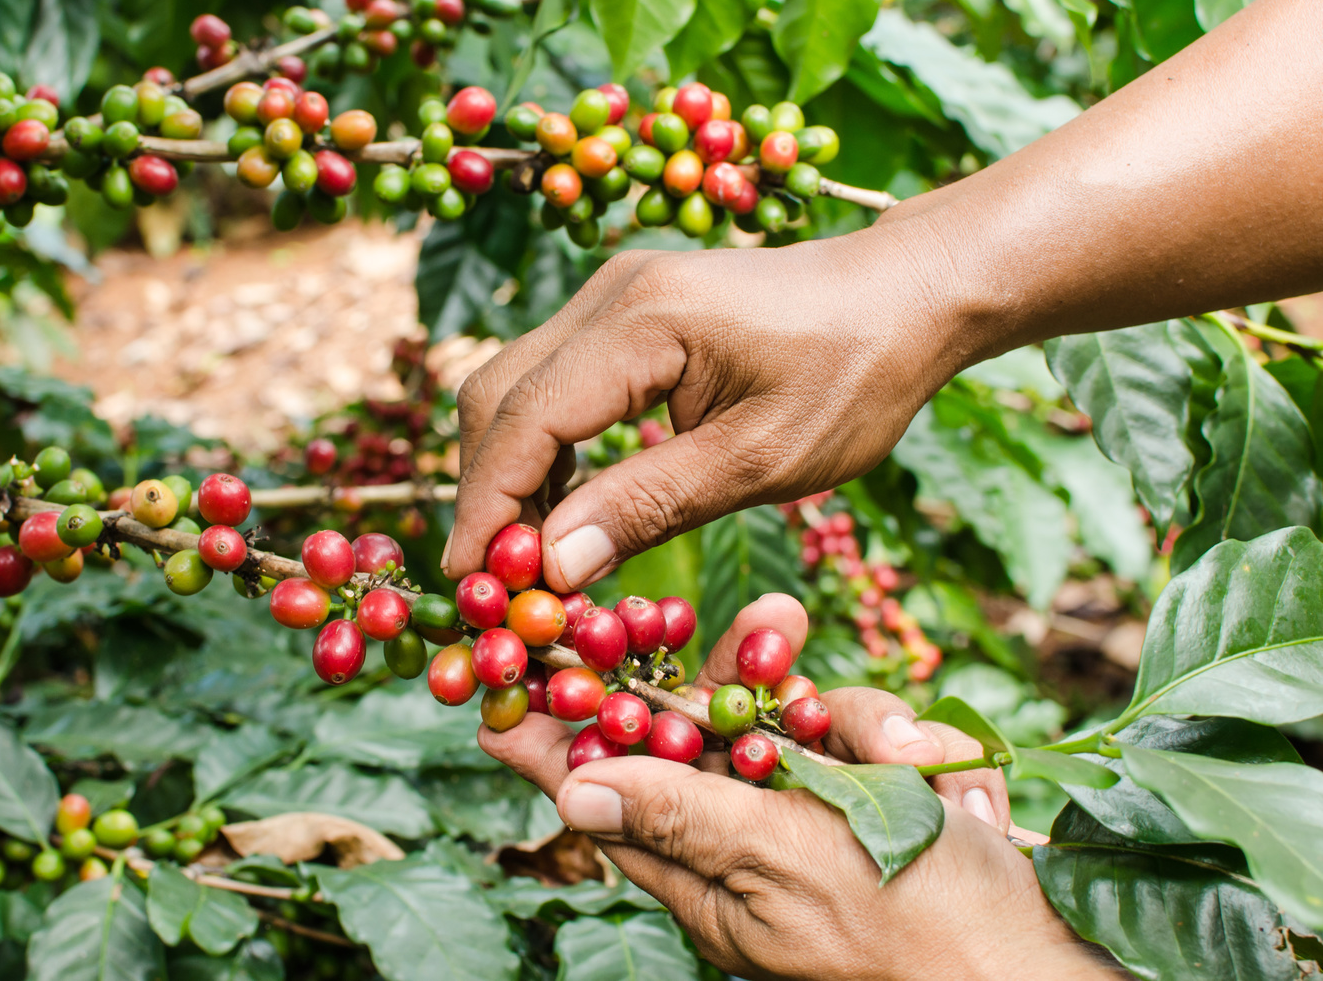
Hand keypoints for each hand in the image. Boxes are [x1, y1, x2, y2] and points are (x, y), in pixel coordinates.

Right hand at [443, 235, 968, 589]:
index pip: (522, 419)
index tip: (469, 587)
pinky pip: (552, 382)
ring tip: (530, 562)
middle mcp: (608, 294)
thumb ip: (650, 507)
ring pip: (515, 389)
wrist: (907, 293)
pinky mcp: (623, 313)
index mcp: (643, 319)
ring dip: (510, 475)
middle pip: (496, 397)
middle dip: (485, 495)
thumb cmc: (857, 375)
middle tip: (496, 584)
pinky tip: (566, 510)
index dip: (486, 508)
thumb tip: (553, 566)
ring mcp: (611, 297)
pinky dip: (543, 450)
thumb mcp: (763, 460)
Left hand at [480, 595, 1117, 980]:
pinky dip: (908, 747)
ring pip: (792, 721)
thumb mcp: (785, 862)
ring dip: (855, 720)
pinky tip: (951, 780)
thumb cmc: (919, 933)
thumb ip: (683, 817)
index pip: (602, 787)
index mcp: (701, 873)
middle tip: (779, 618)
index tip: (517, 656)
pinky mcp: (872, 803)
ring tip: (911, 754)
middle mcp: (744, 843)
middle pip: (702, 730)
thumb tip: (572, 792)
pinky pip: (864, 741)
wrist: (1046, 966)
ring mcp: (812, 822)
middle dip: (742, 674)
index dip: (560, 725)